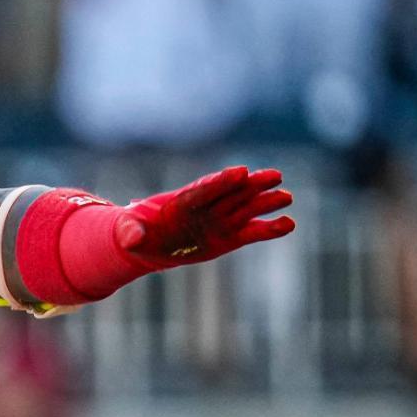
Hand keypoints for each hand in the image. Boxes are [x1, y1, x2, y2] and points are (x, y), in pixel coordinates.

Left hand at [116, 166, 294, 266]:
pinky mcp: (230, 237)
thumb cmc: (136, 232)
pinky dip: (269, 229)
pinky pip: (252, 232)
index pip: (203, 190)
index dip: (221, 181)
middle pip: (231, 194)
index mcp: (181, 202)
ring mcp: (220, 221)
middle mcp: (206, 208)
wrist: (149, 244)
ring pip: (246, 209)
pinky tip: (289, 224)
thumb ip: (131, 231)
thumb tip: (132, 238)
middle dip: (251, 185)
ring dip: (266, 203)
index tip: (240, 172)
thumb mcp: (127, 232)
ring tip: (286, 196)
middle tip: (274, 175)